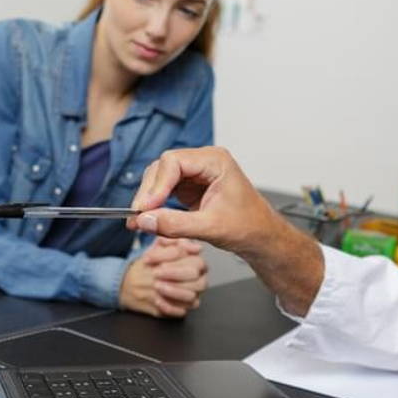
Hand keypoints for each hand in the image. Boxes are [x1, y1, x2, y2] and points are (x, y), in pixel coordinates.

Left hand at [119, 237, 207, 317]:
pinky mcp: (184, 308)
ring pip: (191, 296)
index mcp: (197, 262)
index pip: (195, 262)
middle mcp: (199, 279)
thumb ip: (172, 240)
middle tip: (156, 274)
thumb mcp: (159, 245)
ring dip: (173, 291)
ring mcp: (193, 295)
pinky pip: (181, 311)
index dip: (176, 262)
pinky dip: (168, 306)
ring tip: (156, 286)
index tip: (159, 263)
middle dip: (175, 276)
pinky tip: (157, 300)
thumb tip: (191, 245)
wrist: (138, 279)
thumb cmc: (152, 262)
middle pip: (197, 280)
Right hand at [127, 147, 323, 315]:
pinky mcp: (189, 186)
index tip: (145, 208)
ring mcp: (195, 173)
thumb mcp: (210, 227)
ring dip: (148, 198)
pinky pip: (164, 189)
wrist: (259, 236)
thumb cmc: (247, 226)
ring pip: (160, 178)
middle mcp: (204, 162)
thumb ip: (176, 224)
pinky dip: (154, 203)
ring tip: (139, 221)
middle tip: (137, 217)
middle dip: (149, 192)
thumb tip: (145, 221)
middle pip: (163, 168)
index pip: (174, 162)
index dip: (156, 184)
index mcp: (215, 161)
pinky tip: (148, 218)